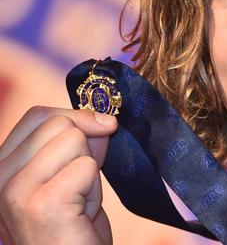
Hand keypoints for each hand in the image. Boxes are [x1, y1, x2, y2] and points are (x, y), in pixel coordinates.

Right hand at [0, 107, 117, 244]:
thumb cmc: (72, 226)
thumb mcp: (70, 174)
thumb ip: (76, 144)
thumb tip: (101, 119)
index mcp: (1, 168)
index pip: (37, 116)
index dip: (75, 117)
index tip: (98, 131)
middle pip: (59, 123)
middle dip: (84, 150)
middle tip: (77, 188)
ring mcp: (15, 191)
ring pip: (74, 139)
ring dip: (90, 171)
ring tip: (77, 202)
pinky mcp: (41, 203)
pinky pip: (86, 166)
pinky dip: (94, 189)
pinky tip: (81, 214)